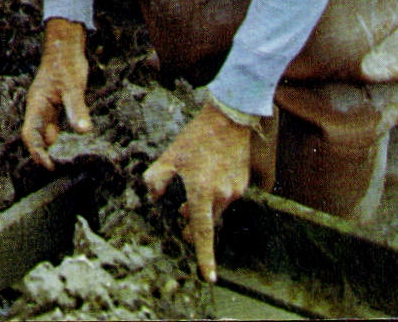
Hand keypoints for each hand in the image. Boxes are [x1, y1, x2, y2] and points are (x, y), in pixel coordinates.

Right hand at [22, 17, 92, 168]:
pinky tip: (75, 145)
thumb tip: (83, 131)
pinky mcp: (56, 107)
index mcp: (36, 105)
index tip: (50, 166)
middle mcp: (38, 110)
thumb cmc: (66, 64)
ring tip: (69, 162)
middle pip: (36, 138)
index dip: (37, 152)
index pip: (31, 134)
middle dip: (45, 155)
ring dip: (54, 148)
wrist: (66, 47)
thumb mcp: (73, 87)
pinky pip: (56, 127)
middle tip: (62, 170)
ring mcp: (46, 109)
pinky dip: (63, 138)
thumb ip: (77, 109)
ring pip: (46, 134)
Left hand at [142, 104, 252, 283]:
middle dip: (195, 227)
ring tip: (191, 194)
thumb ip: (157, 179)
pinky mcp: (242, 184)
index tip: (210, 278)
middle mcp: (221, 195)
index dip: (205, 257)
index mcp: (202, 191)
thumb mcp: (170, 156)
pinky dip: (215, 196)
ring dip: (204, 209)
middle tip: (182, 221)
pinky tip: (207, 178)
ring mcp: (235, 190)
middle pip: (207, 223)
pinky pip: (226, 198)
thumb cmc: (197, 137)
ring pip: (217, 210)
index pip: (203, 232)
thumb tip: (154, 197)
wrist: (229, 119)